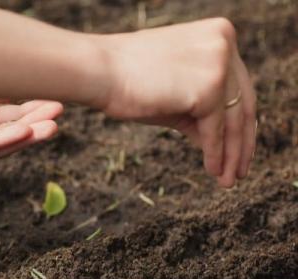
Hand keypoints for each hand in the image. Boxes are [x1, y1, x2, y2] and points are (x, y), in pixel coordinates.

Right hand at [98, 18, 256, 187]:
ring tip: (228, 180)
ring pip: (234, 119)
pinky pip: (215, 128)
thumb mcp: (176, 95)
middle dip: (241, 143)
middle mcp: (224, 42)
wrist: (99, 72)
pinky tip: (214, 170)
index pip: (238, 87)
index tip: (240, 147)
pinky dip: (215, 153)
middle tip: (239, 171)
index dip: (241, 122)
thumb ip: (202, 113)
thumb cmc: (129, 81)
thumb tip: (222, 145)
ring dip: (232, 154)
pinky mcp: (207, 86)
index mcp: (217, 35)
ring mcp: (217, 63)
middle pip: (242, 103)